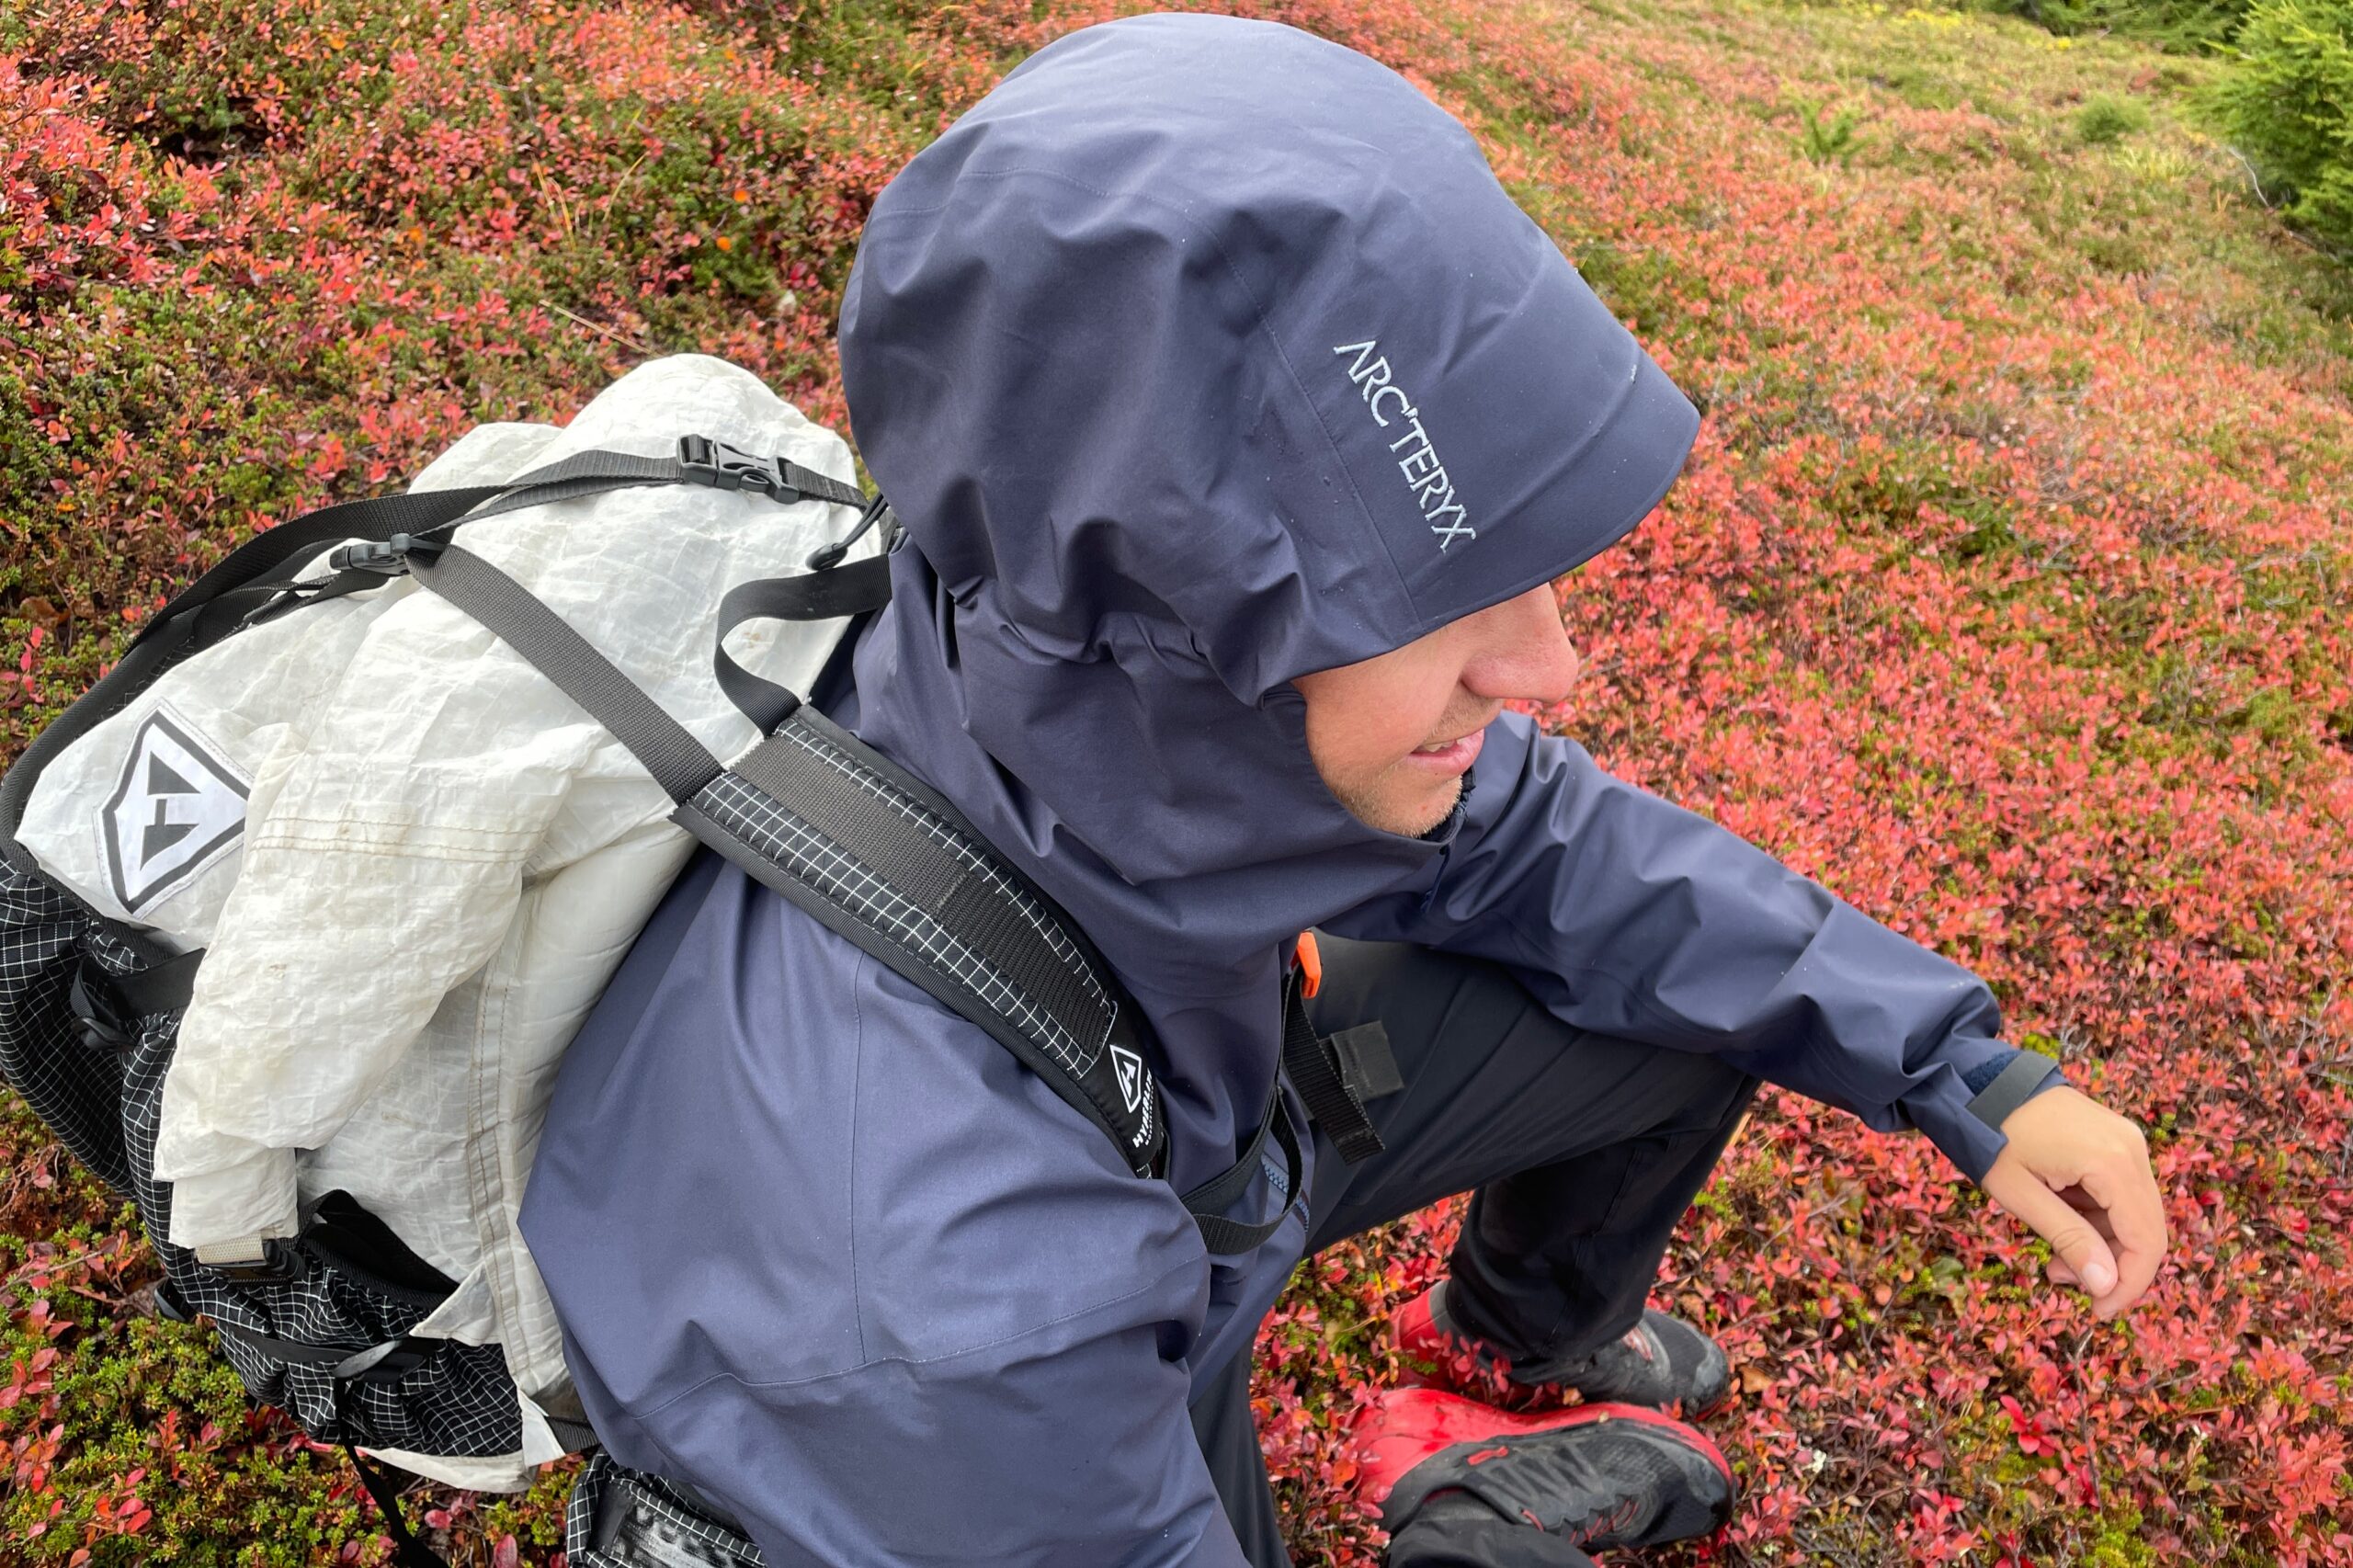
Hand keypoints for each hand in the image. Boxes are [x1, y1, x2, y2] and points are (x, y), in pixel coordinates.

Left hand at [1978, 1084, 2166, 1320]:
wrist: (1975, 1080)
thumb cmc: (1989, 1134)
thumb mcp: (2021, 1194)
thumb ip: (2068, 1238)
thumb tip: (2106, 1286)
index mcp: (2113, 1161)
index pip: (2145, 1240)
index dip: (2128, 1284)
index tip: (2098, 1310)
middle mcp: (2132, 1148)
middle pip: (2146, 1228)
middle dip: (2111, 1265)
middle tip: (2061, 1277)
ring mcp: (2126, 1140)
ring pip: (2134, 1213)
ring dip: (2102, 1243)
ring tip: (2054, 1257)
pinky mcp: (2114, 1140)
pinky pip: (2120, 1192)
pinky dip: (2098, 1217)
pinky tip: (2062, 1223)